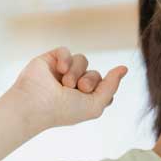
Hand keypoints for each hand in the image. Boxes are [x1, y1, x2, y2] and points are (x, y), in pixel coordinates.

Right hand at [3, 46, 127, 132]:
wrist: (36, 104)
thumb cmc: (64, 110)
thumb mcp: (96, 104)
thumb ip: (112, 86)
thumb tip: (124, 68)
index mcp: (84, 99)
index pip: (104, 86)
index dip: (101, 89)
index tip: (89, 96)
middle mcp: (73, 86)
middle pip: (95, 73)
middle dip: (90, 80)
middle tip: (79, 88)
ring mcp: (61, 72)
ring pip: (82, 60)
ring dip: (77, 71)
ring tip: (66, 83)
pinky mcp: (49, 60)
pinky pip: (65, 50)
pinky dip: (66, 58)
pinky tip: (59, 69)